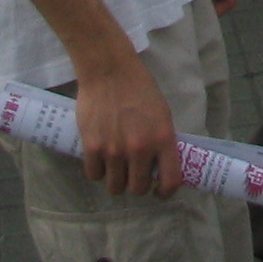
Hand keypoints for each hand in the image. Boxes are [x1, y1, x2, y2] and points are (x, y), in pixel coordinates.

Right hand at [75, 51, 181, 198]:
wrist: (110, 70)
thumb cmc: (139, 88)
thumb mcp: (162, 113)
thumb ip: (162, 141)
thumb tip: (159, 166)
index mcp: (163, 138)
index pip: (170, 181)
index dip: (166, 193)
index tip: (159, 192)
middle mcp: (140, 148)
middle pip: (138, 189)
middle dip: (136, 185)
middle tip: (134, 174)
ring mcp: (114, 150)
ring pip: (115, 187)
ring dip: (116, 180)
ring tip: (116, 167)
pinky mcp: (92, 147)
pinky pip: (95, 175)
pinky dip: (98, 171)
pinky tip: (101, 158)